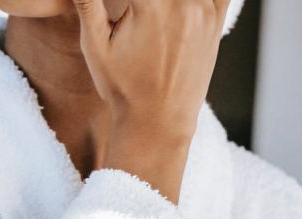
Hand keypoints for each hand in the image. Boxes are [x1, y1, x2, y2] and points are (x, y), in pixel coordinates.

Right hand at [72, 0, 230, 201]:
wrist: (157, 123)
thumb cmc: (122, 88)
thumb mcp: (95, 47)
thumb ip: (87, 4)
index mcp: (149, 5)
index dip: (126, 0)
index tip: (125, 9)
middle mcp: (181, 3)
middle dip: (143, 1)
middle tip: (134, 13)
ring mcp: (203, 10)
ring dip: (163, 1)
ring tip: (150, 16)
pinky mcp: (215, 20)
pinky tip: (178, 7)